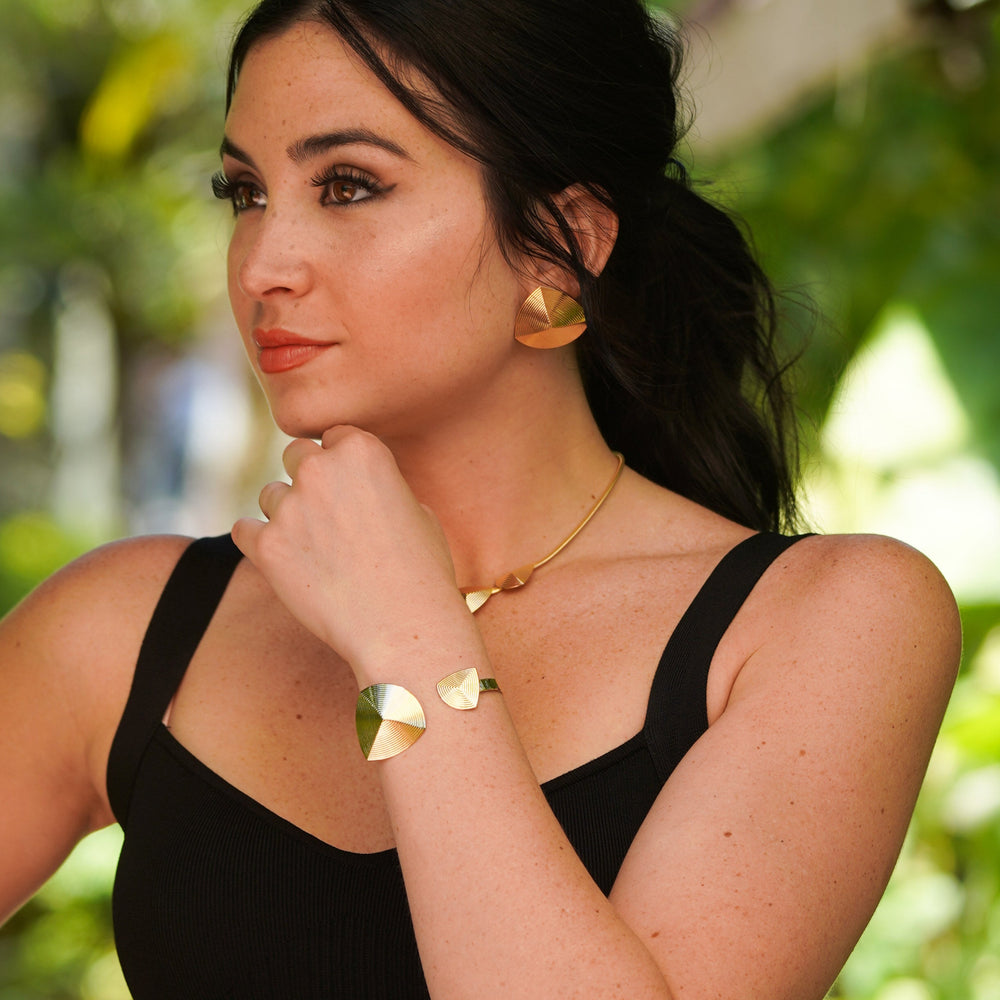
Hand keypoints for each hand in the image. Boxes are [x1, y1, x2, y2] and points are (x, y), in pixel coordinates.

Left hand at [232, 427, 465, 673]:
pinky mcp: (266, 546)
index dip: (342, 463)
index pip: (334, 436)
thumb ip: (380, 486)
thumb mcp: (418, 512)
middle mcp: (320, 469)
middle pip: (295, 455)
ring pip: (270, 495)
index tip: (350, 490)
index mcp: (362, 451)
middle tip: (326, 518)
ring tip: (317, 552)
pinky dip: (261, 544)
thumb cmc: (422, 573)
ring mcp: (289, 507)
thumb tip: (360, 489)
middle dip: (308, 480)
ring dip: (286, 515)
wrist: (404, 628)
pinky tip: (288, 563)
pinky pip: (244, 530)